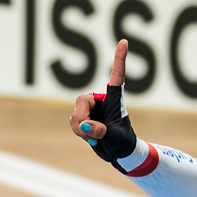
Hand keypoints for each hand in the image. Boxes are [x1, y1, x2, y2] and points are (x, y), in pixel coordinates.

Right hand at [70, 40, 139, 162]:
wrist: (118, 153)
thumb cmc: (123, 142)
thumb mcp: (114, 138)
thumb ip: (100, 131)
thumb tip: (83, 125)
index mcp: (115, 99)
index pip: (117, 76)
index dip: (119, 59)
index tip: (124, 42)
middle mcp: (101, 100)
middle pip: (83, 101)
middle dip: (82, 117)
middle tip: (89, 131)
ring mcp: (91, 109)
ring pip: (75, 113)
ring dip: (80, 128)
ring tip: (94, 138)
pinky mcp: (83, 118)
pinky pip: (73, 121)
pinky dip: (78, 131)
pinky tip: (89, 138)